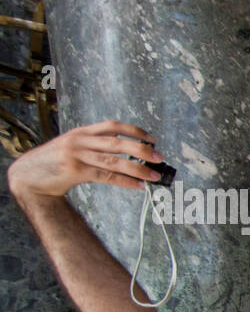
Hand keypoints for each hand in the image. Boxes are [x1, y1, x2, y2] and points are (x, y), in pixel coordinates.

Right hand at [7, 120, 163, 199]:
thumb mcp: (73, 148)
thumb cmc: (55, 164)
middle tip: (159, 157)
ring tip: (154, 176)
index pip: (112, 125)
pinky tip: (138, 185)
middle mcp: (80, 140)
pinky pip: (106, 175)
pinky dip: (124, 180)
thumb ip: (95, 148)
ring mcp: (77, 155)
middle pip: (117, 142)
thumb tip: (128, 159)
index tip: (151, 139)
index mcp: (81, 132)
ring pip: (114, 160)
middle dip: (141, 149)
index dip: (134, 131)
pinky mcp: (75, 171)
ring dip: (137, 168)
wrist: (28, 177)